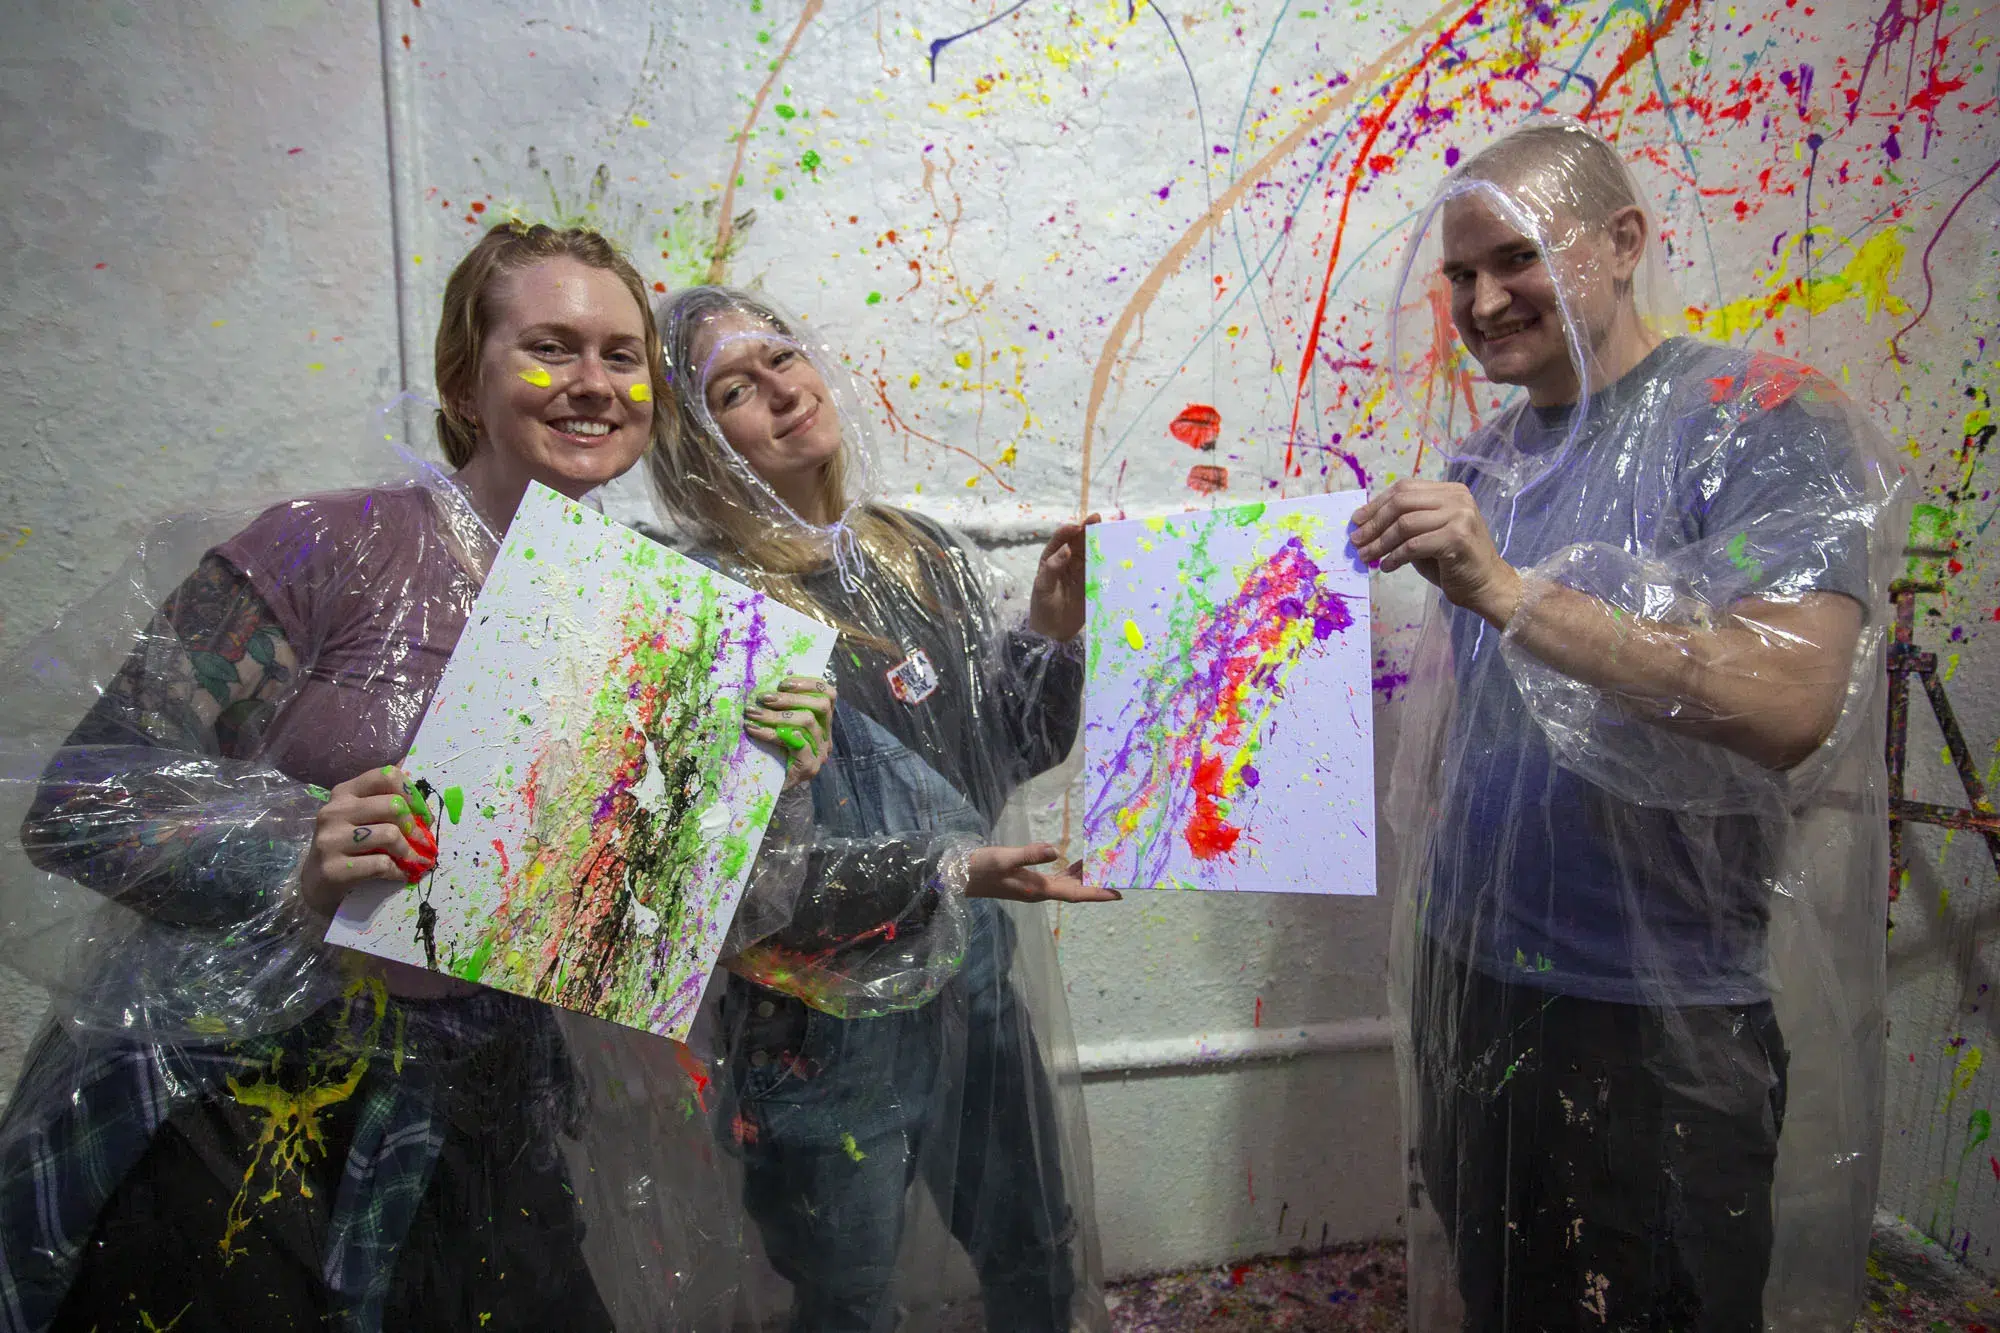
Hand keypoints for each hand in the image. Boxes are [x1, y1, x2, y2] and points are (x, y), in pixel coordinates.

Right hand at [300, 765, 436, 915]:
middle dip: (415, 826)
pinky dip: (398, 871)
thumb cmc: (347, 846)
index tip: (423, 814)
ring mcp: (330, 840)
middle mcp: (334, 811)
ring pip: (389, 834)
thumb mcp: (362, 816)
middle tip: (423, 841)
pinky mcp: (334, 869)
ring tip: (413, 860)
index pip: (386, 776)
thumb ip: (384, 798)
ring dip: (408, 851)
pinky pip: (381, 864)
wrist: (316, 883)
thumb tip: (413, 774)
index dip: (412, 794)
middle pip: (393, 806)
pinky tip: (400, 874)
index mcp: (344, 792)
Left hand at [746, 676, 835, 790]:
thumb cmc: (774, 755)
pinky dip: (775, 734)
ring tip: (752, 714)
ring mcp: (820, 753)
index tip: (783, 683)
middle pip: (821, 705)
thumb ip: (783, 709)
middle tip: (763, 697)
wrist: (772, 791)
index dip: (809, 683)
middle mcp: (826, 736)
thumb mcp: (782, 727)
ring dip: (775, 715)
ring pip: (807, 722)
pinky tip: (756, 731)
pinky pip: (798, 744)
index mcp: (823, 723)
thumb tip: (767, 685)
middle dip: (790, 698)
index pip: (829, 694)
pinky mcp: (809, 767)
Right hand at [966, 843, 1120, 903]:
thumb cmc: (981, 867)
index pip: (1075, 894)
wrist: (960, 877)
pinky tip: (1077, 862)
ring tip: (1105, 865)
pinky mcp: (1027, 880)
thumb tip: (1055, 851)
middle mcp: (1040, 891)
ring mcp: (1033, 887)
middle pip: (1075, 890)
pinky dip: (1070, 871)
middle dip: (1097, 885)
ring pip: (1067, 884)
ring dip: (1085, 877)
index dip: (1097, 893)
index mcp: (1038, 889)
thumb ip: (1030, 855)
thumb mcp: (1005, 858)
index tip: (1118, 893)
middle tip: (1119, 874)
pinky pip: (1057, 878)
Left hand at [1028, 513, 1101, 640]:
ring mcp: (1082, 571)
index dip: (1069, 531)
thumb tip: (1066, 549)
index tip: (1077, 526)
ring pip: (1093, 552)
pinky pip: (1102, 569)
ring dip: (1100, 542)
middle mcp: (1069, 561)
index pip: (1061, 540)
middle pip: (1080, 541)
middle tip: (1097, 519)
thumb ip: (1053, 568)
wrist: (1053, 631)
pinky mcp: (1093, 583)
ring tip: (1110, 532)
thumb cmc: (1042, 607)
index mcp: (1053, 558)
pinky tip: (1116, 554)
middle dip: (1088, 529)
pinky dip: (1109, 561)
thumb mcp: (1043, 587)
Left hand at [1349, 480, 1523, 626]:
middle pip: (1402, 502)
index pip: (1405, 489)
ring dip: (1380, 542)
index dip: (1377, 504)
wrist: (1487, 586)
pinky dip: (1394, 557)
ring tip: (1366, 556)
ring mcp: (1460, 516)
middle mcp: (1457, 498)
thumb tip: (1364, 524)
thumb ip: (1404, 523)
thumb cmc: (1454, 562)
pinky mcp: (1457, 538)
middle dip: (1374, 522)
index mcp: (1451, 491)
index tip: (1357, 520)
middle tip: (1356, 540)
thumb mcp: (1428, 534)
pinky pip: (1413, 545)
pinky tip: (1386, 567)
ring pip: (1405, 524)